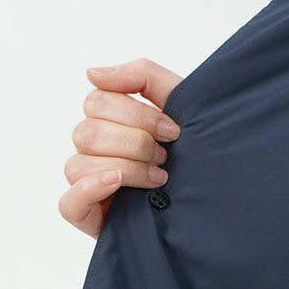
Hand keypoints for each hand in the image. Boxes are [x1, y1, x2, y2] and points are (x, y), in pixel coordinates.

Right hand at [59, 58, 183, 238]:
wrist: (219, 200)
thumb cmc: (195, 149)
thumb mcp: (177, 102)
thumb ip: (141, 75)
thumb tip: (91, 73)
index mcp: (109, 122)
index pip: (97, 102)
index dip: (136, 115)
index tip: (172, 131)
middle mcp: (94, 150)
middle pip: (87, 133)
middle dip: (135, 143)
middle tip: (165, 156)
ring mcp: (89, 183)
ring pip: (79, 165)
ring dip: (126, 168)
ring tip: (158, 179)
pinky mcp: (90, 216)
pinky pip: (68, 203)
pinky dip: (90, 189)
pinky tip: (117, 183)